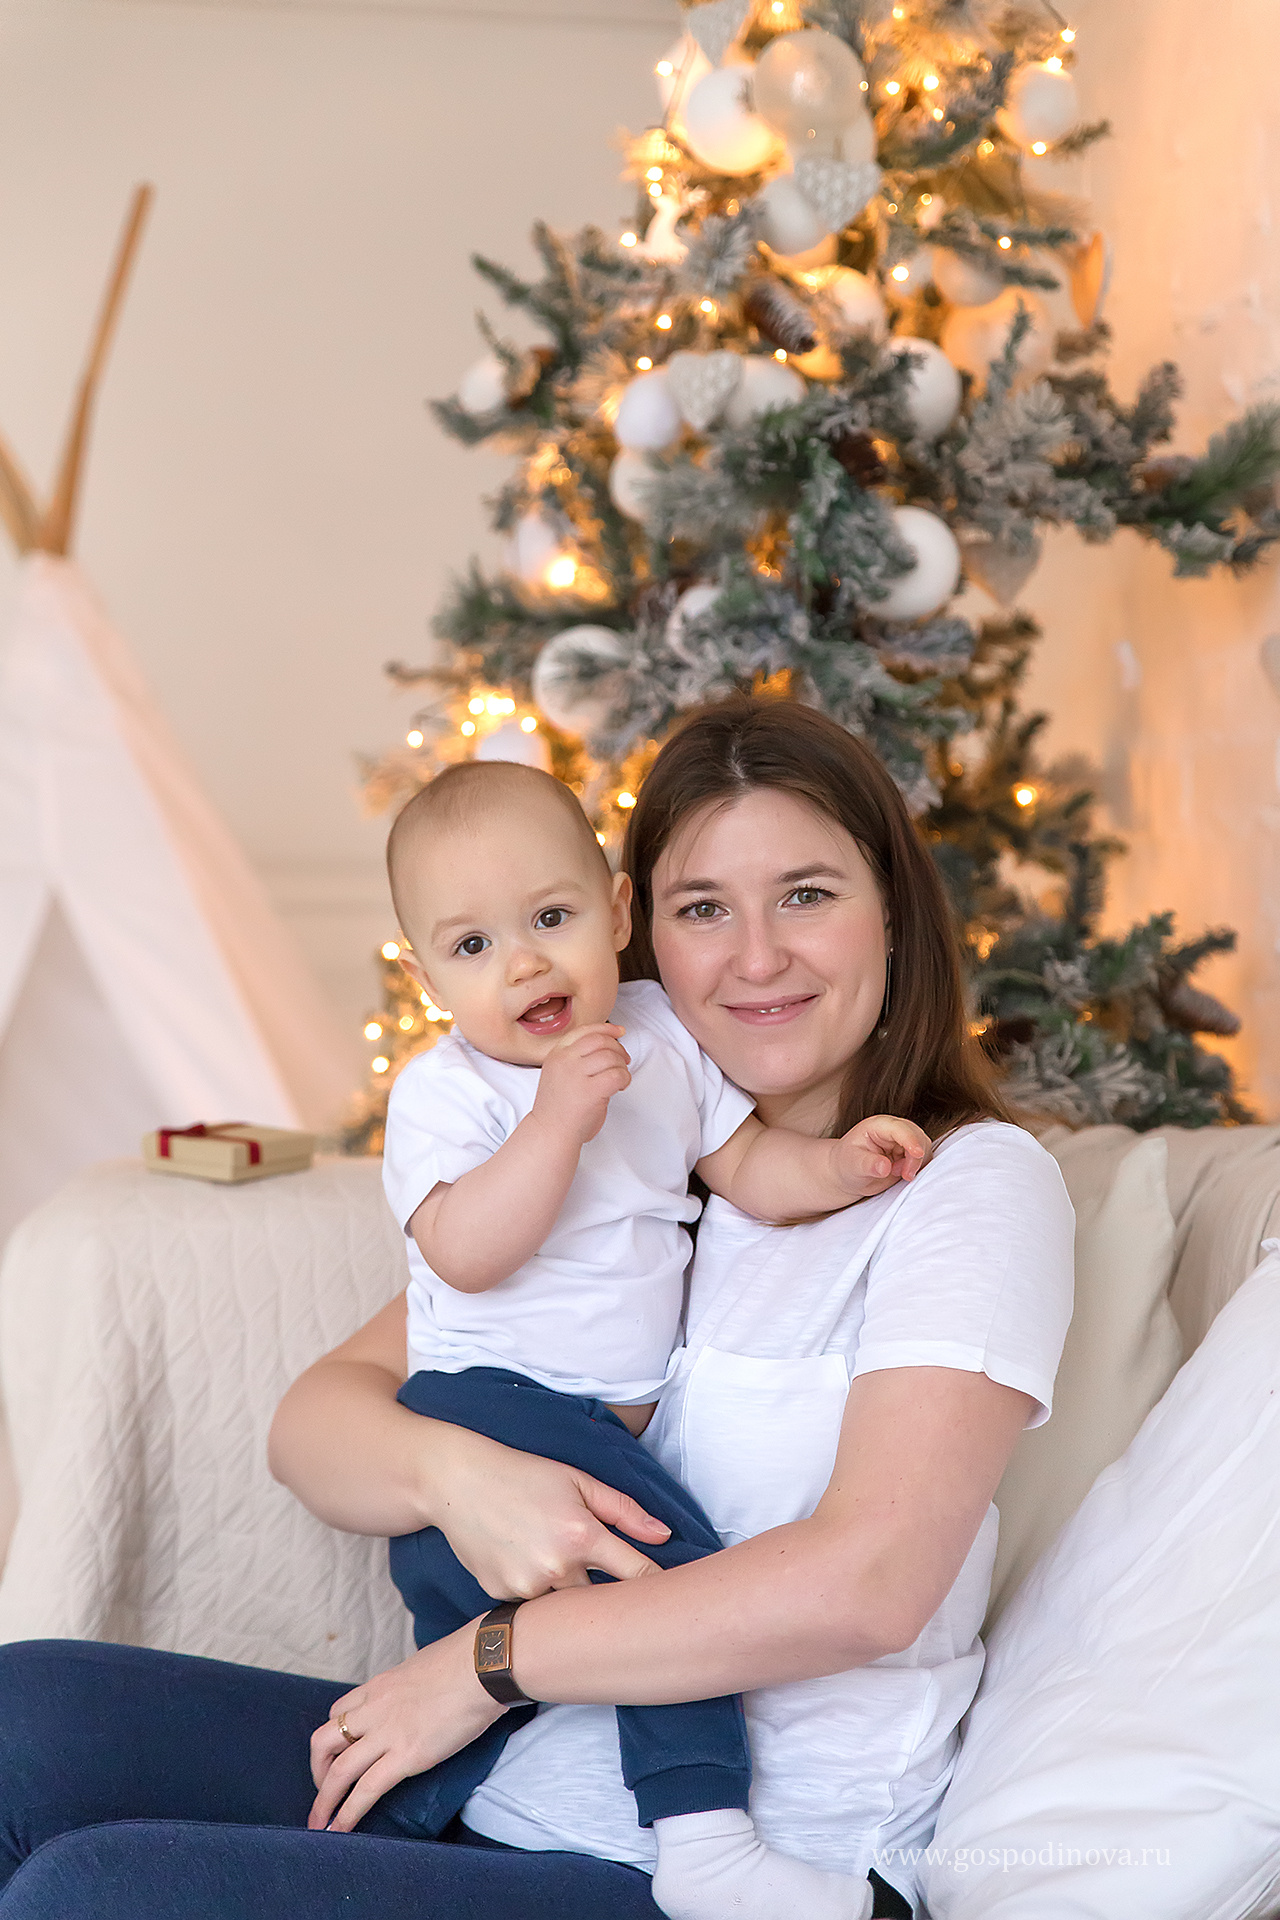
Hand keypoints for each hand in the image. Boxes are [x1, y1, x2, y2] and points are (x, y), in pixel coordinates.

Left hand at [309, 1624, 502, 1832]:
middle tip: (324, 1790)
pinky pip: (366, 1790)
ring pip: (338, 1771)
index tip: (337, 1754)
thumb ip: (412, 1685)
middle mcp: (375, 1709)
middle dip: (318, 1770)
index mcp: (381, 1685)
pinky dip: (348, 1814)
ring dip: (324, 1800)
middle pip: (324, 1741)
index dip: (334, 1736)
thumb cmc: (468, 1660)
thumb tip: (421, 1695)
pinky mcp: (407, 1756)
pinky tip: (342, 1829)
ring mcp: (388, 1733)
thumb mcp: (425, 1665)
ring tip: (320, 1823)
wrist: (485, 1665)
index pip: (339, 1710)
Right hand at [435, 1425, 670, 1597]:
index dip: (655, 1586)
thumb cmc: (524, 1475)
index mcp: (581, 1535)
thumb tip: (665, 1536)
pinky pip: (532, 1605)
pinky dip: (536, 1591)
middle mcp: (555, 1567)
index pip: (635, 1575)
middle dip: (608, 1594)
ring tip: (554, 1561)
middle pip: (599, 1599)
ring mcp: (525, 1586)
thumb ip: (624, 1512)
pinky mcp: (500, 1596)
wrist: (458, 1482)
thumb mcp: (578, 1481)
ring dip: (569, 1591)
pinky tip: (524, 1562)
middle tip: (611, 1585)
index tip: (670, 1599)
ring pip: (564, 1605)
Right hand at [532, 1022, 630, 1144]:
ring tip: (619, 1078)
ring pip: (611, 1057)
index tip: (618, 1031)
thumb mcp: (561, 1073)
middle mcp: (565, 1061)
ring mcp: (576, 1075)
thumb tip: (609, 1045)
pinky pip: (617, 1075)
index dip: (606, 1029)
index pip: (585, 1031)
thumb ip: (578, 1058)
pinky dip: (625, 1079)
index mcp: (557, 1054)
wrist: (550, 1133)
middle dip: (618, 1048)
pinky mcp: (590, 1091)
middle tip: (624, 1060)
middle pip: (600, 1040)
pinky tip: (619, 1087)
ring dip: (622, 1066)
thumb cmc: (559, 1108)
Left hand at [834, 1114, 930, 1200]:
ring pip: (924, 1147)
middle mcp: (894, 1130)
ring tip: (899, 1174)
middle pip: (918, 1136)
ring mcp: (904, 1141)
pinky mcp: (910, 1154)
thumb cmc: (847, 1165)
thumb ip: (869, 1165)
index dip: (911, 1140)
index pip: (900, 1129)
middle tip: (905, 1175)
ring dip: (918, 1163)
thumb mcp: (853, 1165)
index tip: (917, 1154)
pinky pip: (924, 1159)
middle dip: (917, 1156)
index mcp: (878, 1126)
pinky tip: (903, 1174)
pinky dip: (919, 1168)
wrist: (849, 1175)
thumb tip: (885, 1167)